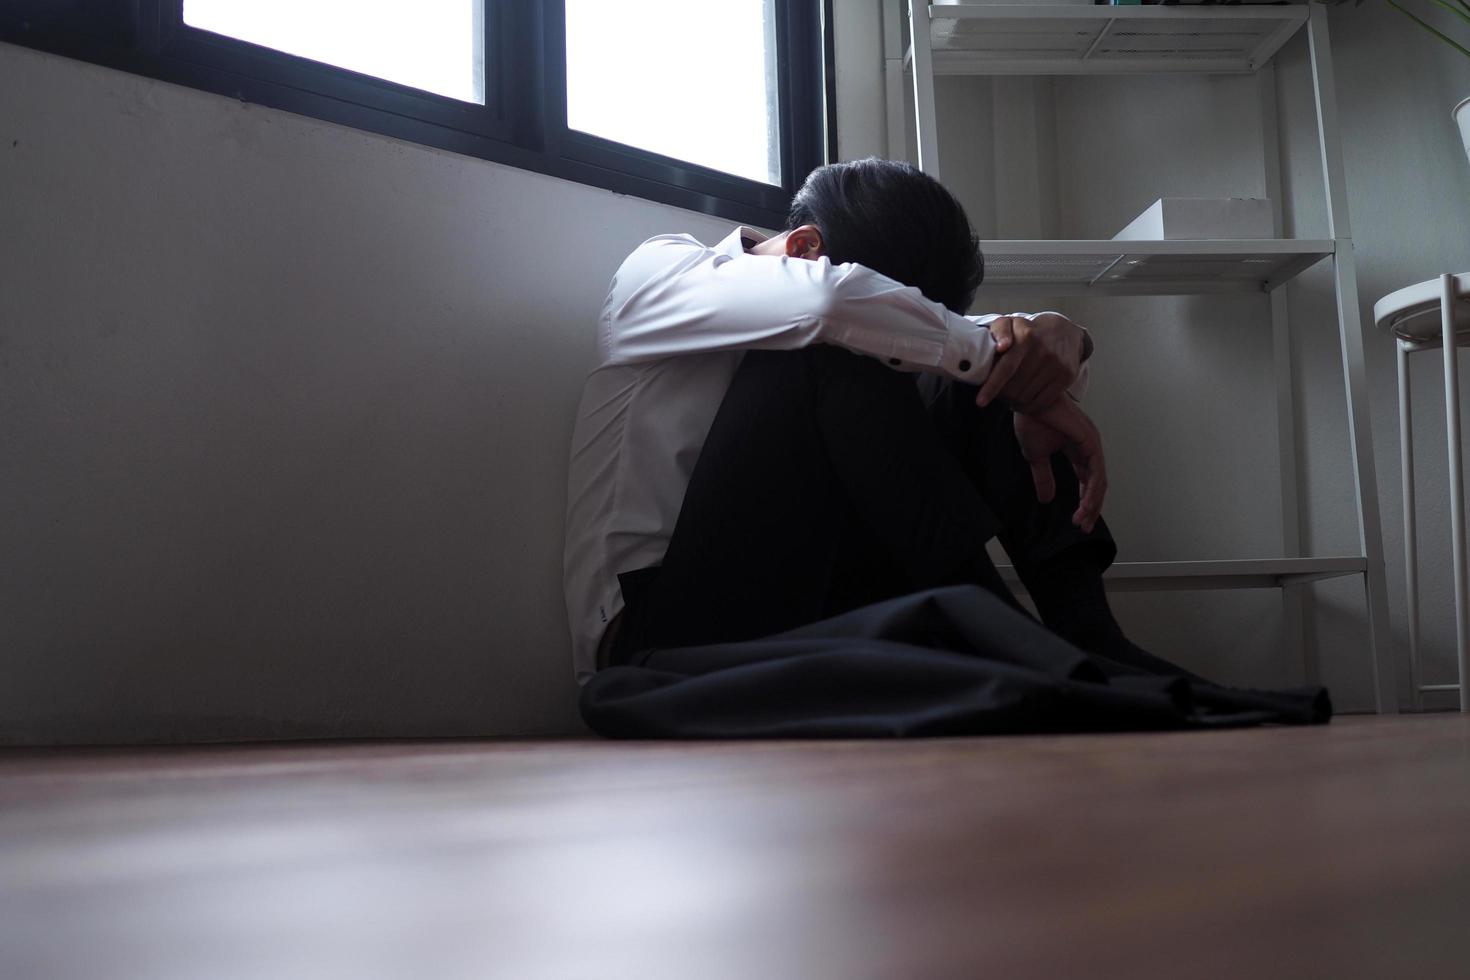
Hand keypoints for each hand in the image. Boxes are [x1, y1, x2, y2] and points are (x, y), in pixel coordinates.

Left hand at [978, 313, 1086, 412]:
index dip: (992, 386)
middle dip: (1002, 395)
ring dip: (1014, 402)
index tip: (980, 401)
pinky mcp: (1067, 376)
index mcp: (1026, 337)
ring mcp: (1057, 364)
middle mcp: (1044, 351)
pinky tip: (1023, 401)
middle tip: (998, 394)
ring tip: (1010, 396)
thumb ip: (999, 330)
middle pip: (1015, 387)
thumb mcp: (1010, 323)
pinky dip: (1029, 406)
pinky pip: (1043, 401)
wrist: (1063, 332)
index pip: (1006, 367)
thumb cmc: (1028, 331)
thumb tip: (1002, 347)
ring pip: (1027, 397)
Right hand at [1013, 398, 1106, 532]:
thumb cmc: (1032, 421)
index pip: (1088, 481)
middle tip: (1082, 526)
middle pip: (1097, 484)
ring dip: (1092, 503)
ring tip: (1082, 520)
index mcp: (1079, 450)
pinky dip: (1092, 491)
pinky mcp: (1090, 442)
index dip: (1084, 502)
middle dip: (1091, 507)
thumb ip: (1044, 478)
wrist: (1027, 402)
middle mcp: (1090, 447)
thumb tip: (1046, 500)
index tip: (1077, 521)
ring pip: (1099, 482)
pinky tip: (1085, 505)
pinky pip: (1096, 472)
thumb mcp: (1036, 457)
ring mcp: (1092, 444)